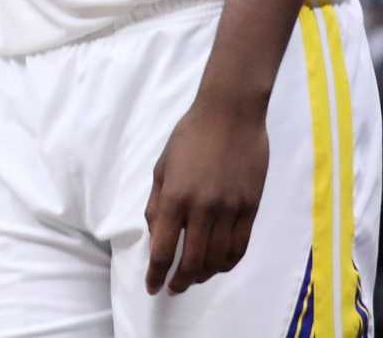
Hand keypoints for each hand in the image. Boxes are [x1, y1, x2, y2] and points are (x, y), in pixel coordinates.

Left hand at [143, 92, 268, 293]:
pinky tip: (218, 265)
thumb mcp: (162, 167)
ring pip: (218, 259)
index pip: (164, 248)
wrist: (230, 116)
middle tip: (173, 288)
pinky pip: (240, 246)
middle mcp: (203, 208)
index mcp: (175, 197)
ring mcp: (230, 210)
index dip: (156, 273)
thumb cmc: (189, 137)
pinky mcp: (251, 208)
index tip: (152, 287)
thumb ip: (158, 203)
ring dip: (204, 275)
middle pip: (192, 261)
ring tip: (194, 278)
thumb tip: (156, 234)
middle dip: (180, 281)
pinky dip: (228, 262)